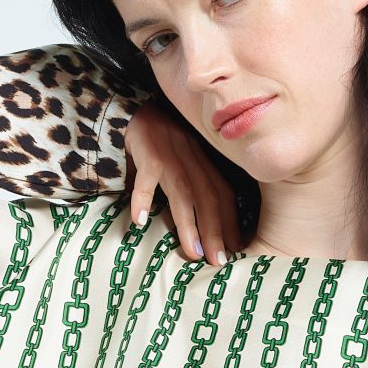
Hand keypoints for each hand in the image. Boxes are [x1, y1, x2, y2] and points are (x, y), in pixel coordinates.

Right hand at [123, 99, 242, 266]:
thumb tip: (196, 227)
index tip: (237, 249)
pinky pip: (145, 177)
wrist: (130, 106)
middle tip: (220, 261)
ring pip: (183, 191)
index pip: (223, 194)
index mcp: (201, 161)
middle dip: (216, 230)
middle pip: (208, 197)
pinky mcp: (146, 151)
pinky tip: (140, 221)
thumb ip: (187, 186)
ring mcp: (169, 153)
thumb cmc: (155, 142)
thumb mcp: (178, 160)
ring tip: (193, 252)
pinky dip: (143, 198)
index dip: (231, 222)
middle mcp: (190, 157)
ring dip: (189, 223)